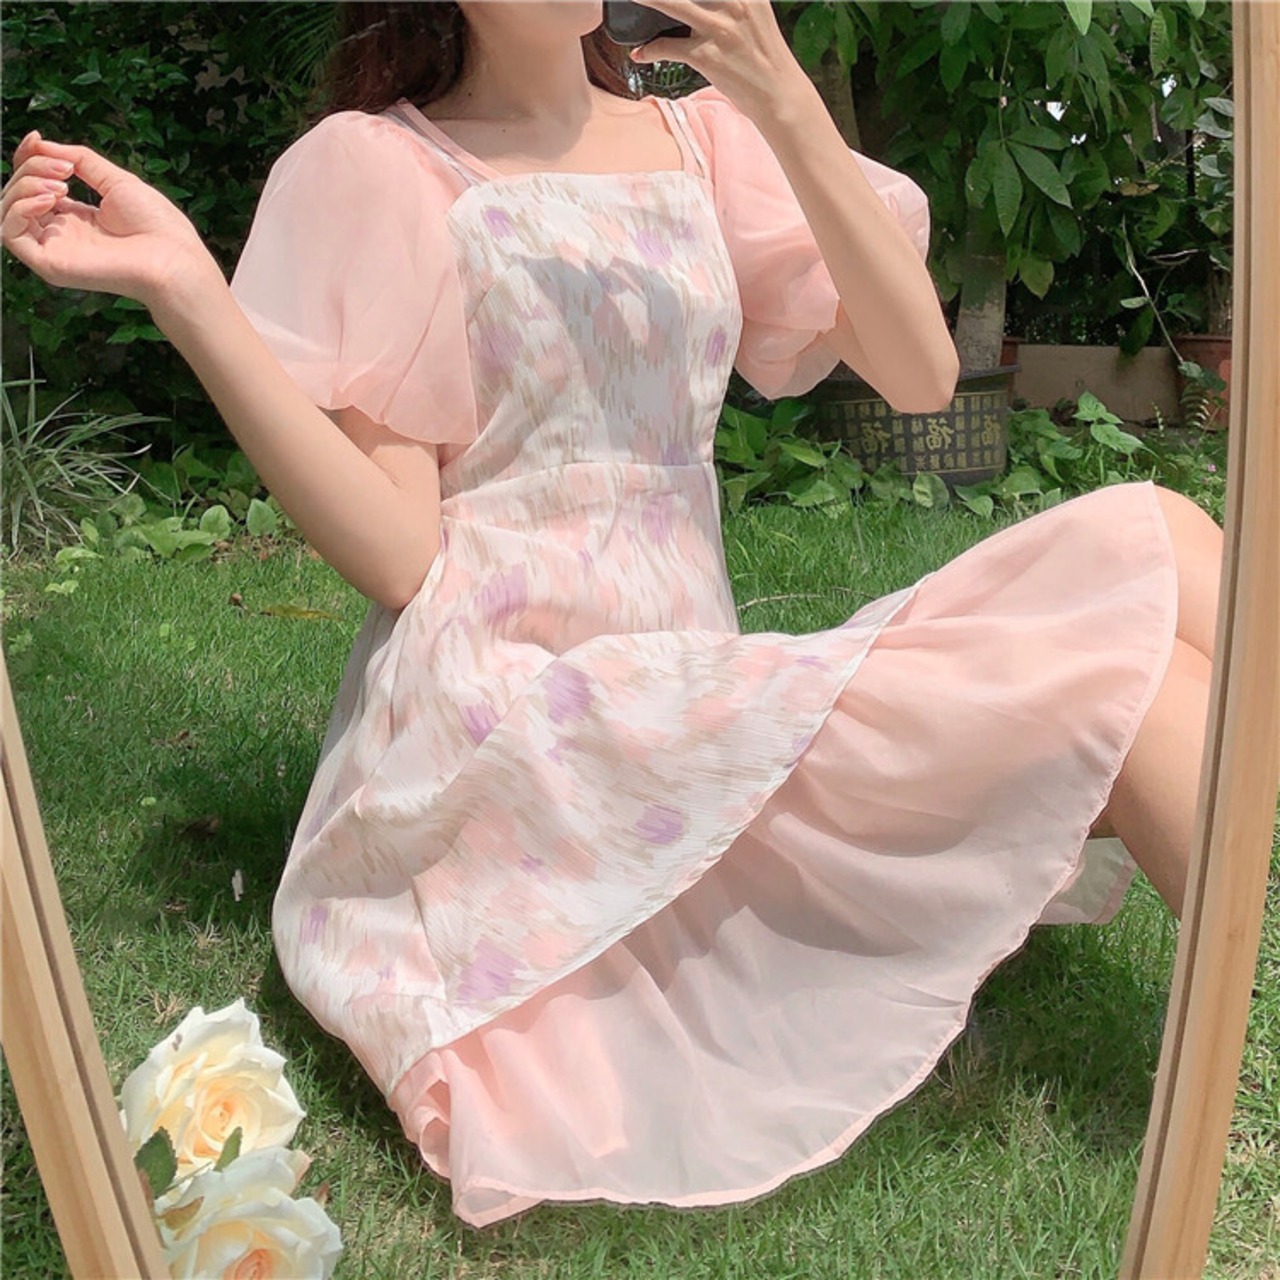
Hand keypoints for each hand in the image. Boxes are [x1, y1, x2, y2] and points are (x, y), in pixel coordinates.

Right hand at [1, 130, 215, 309]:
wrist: (173, 258)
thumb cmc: (156, 224)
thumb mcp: (114, 179)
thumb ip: (78, 159)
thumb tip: (39, 142)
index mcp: (77, 217)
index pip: (34, 184)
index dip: (28, 158)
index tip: (36, 138)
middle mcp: (61, 234)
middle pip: (19, 192)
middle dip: (32, 168)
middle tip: (66, 170)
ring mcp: (54, 250)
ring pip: (7, 210)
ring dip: (23, 186)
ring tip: (59, 184)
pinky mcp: (50, 265)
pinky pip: (8, 234)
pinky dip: (19, 208)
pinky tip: (49, 200)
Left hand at [627, 0, 806, 119]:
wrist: (779, 94)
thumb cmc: (764, 55)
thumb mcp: (755, 11)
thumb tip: (701, 1)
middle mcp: (733, 2)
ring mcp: (719, 28)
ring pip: (671, 4)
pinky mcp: (708, 57)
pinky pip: (668, 48)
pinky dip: (650, 50)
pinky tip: (640, 53)